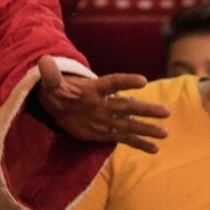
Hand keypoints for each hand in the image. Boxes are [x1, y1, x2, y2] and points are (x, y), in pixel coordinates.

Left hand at [36, 56, 169, 153]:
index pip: (111, 83)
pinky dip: (138, 143)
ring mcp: (106, 118)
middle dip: (145, 109)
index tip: (143, 80)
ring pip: (129, 123)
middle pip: (126, 105)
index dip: (126, 82)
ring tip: (165, 132)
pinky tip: (154, 149)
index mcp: (93, 89)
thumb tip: (44, 61)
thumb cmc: (55, 90)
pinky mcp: (104, 132)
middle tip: (166, 111)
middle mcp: (104, 103)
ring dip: (146, 128)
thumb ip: (50, 74)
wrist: (56, 105)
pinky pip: (123, 137)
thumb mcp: (49, 83)